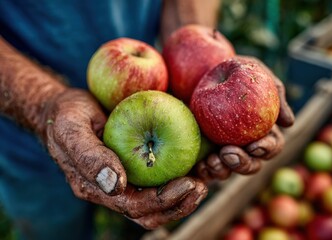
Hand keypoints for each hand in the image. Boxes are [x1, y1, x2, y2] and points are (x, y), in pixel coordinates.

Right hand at [43, 89, 206, 228]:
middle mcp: (115, 189)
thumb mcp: (70, 130)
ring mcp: (126, 179)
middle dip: (178, 204)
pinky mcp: (136, 165)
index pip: (134, 206)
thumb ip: (89, 156)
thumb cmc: (66, 117)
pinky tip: (196, 165)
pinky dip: (180, 177)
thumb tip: (115, 185)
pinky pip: (160, 179)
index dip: (162, 201)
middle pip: (150, 212)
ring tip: (204, 181)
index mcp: (98, 188)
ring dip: (183, 197)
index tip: (188, 184)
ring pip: (158, 202)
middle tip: (202, 187)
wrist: (67, 108)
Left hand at [196, 65, 294, 181]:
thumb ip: (276, 91)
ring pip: (227, 170)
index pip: (271, 146)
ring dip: (222, 169)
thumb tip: (289, 123)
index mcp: (261, 130)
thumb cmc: (232, 69)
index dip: (266, 149)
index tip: (255, 145)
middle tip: (228, 154)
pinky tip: (199, 165)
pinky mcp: (202, 151)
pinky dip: (203, 171)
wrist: (199, 67)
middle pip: (251, 165)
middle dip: (243, 163)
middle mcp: (243, 144)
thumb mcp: (254, 71)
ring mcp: (222, 149)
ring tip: (212, 160)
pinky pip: (205, 169)